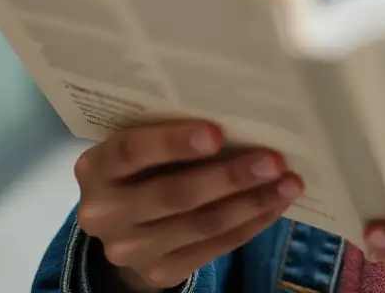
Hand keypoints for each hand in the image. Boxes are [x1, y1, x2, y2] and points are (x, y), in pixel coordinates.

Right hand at [74, 120, 302, 291]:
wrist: (122, 227)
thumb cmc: (141, 167)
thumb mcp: (138, 146)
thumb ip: (167, 131)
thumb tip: (238, 113)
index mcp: (96, 168)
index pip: (131, 151)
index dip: (172, 142)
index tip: (217, 133)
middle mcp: (105, 213)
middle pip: (174, 194)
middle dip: (229, 177)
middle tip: (273, 160)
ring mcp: (131, 250)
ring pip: (201, 224)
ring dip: (251, 203)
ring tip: (288, 183)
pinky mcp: (160, 272)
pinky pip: (213, 248)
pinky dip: (250, 224)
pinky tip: (275, 205)